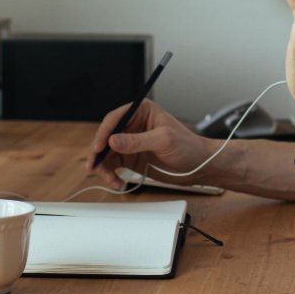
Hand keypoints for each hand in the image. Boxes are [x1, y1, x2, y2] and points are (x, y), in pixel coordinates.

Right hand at [86, 99, 215, 187]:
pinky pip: (113, 165)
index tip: (99, 147)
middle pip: (106, 136)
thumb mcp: (163, 140)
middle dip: (99, 152)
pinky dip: (111, 175)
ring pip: (107, 152)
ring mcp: (130, 142)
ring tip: (110, 179)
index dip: (104, 132)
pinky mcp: (131, 158)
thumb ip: (138, 141)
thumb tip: (113, 141)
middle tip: (95, 166)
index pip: (115, 118)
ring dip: (104, 167)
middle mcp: (133, 125)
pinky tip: (117, 182)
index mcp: (141, 111)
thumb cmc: (188, 146)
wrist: (199, 166)